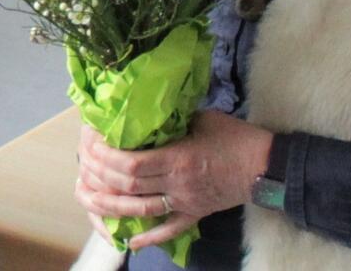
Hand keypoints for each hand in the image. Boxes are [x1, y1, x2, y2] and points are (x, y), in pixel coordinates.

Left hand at [74, 110, 273, 250]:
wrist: (267, 165)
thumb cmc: (234, 137)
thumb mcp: (202, 117)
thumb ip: (172, 117)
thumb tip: (146, 108)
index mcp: (178, 158)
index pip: (133, 164)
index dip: (106, 157)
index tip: (91, 144)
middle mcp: (178, 183)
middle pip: (130, 186)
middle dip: (101, 177)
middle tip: (83, 166)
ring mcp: (186, 202)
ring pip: (141, 209)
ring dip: (111, 206)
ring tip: (88, 198)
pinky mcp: (195, 214)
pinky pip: (169, 229)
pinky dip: (148, 237)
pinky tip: (129, 241)